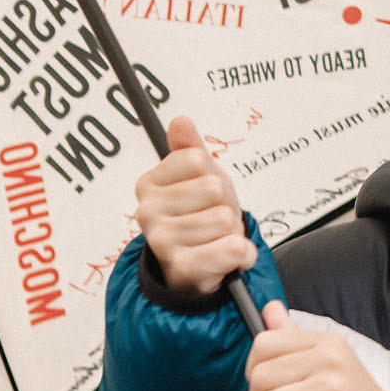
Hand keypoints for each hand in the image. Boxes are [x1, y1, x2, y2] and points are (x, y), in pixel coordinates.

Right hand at [134, 115, 255, 296]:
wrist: (194, 270)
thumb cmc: (198, 217)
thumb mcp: (196, 178)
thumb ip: (189, 149)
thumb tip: (181, 120)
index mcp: (148, 184)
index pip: (196, 160)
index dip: (212, 175)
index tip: (203, 193)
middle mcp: (147, 211)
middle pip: (214, 188)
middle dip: (225, 204)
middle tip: (213, 220)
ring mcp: (162, 240)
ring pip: (225, 218)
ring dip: (232, 231)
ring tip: (216, 240)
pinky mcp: (182, 267)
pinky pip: (233, 248)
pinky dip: (243, 254)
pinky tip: (229, 258)